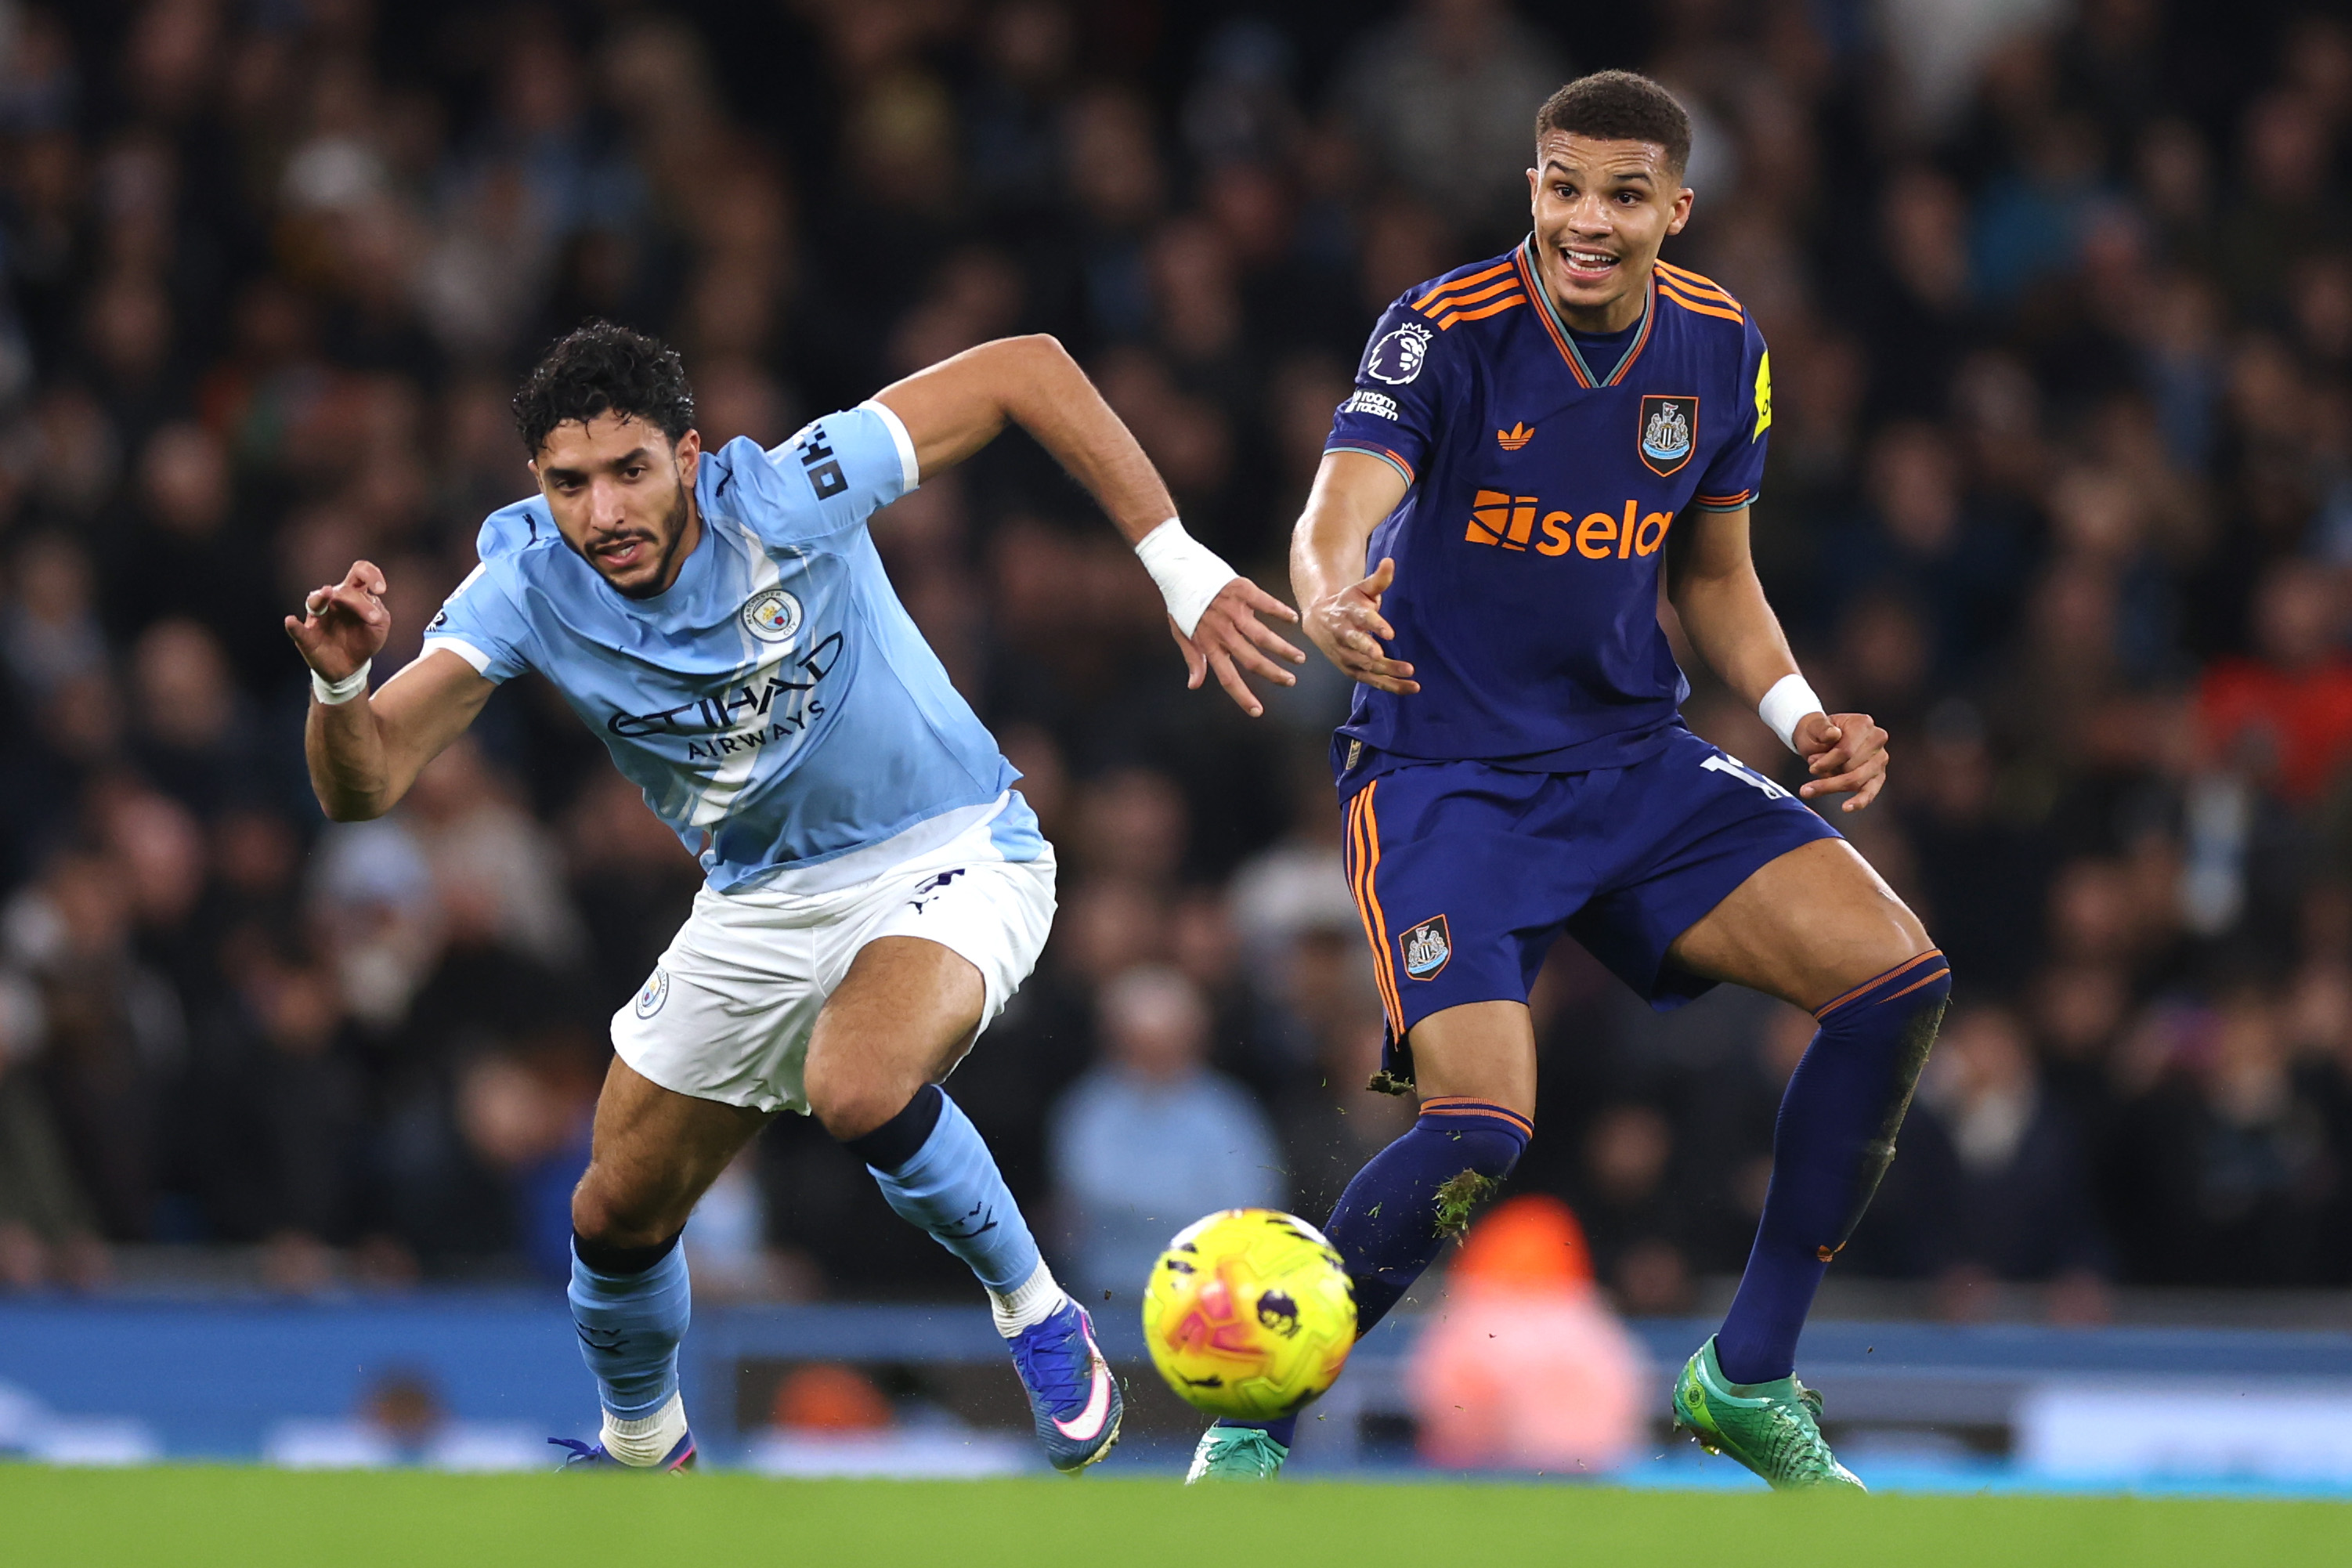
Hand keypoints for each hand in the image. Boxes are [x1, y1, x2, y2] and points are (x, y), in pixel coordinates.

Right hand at [285, 560, 391, 681]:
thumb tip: (370, 605)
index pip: (359, 572)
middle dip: (359, 602)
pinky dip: (294, 625)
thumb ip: (378, 612)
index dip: (370, 574)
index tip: (380, 590)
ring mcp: (318, 617)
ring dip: (322, 597)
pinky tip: (291, 620)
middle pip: (343, 589)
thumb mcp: (379, 626)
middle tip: (375, 618)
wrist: (350, 666)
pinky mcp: (307, 636)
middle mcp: (334, 601)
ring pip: (316, 600)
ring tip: (327, 593)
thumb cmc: (364, 639)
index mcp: (353, 594)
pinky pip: (298, 630)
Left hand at [1168, 577, 1305, 717]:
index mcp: (1208, 644)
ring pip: (1263, 636)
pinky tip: (1293, 619)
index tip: (1258, 711)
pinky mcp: (1242, 590)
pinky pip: (1266, 603)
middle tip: (1290, 681)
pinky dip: (1281, 612)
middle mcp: (1222, 631)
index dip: (1242, 697)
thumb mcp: (1181, 633)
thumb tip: (1194, 686)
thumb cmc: (1181, 603)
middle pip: (1252, 660)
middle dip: (1273, 674)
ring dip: (1284, 649)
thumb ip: (1193, 659)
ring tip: (1299, 658)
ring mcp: (1233, 610)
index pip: (1227, 678)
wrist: (1179, 568)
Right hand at [1303, 557, 1417, 694]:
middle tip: (1387, 658)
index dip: (1375, 626)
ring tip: (1411, 677)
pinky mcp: (1350, 669)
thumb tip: (1390, 561)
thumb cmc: (1346, 603)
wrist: (1318, 619)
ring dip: (1388, 674)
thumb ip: (1378, 579)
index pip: (1362, 619)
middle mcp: (1345, 636)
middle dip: (1372, 653)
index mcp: (1349, 613)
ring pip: (1366, 667)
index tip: (1389, 633)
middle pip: (1359, 646)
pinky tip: (1408, 687)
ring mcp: (1346, 655)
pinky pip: (1370, 680)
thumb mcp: (1361, 588)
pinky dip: (1389, 685)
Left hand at [1794, 710, 1888, 810]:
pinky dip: (1859, 801)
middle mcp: (1877, 740)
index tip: (1811, 766)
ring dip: (1832, 786)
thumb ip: (1821, 729)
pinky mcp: (1878, 776)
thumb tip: (1833, 734)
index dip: (1827, 761)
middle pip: (1852, 768)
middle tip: (1811, 773)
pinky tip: (1846, 808)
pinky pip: (1870, 791)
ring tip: (1809, 790)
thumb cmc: (1817, 733)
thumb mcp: (1814, 727)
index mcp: (1863, 723)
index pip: (1846, 750)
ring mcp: (1880, 759)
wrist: (1819, 738)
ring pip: (1857, 781)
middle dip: (1828, 775)